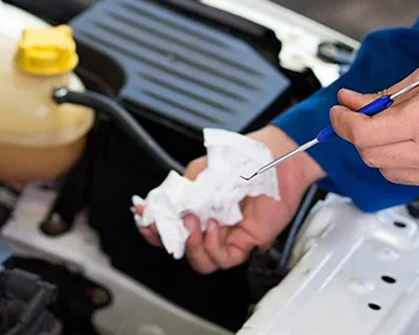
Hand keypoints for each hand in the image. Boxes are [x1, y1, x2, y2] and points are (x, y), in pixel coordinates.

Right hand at [136, 125, 324, 273]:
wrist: (273, 159)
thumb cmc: (243, 158)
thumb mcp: (201, 171)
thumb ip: (181, 191)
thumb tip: (162, 205)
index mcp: (198, 204)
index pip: (171, 225)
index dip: (155, 228)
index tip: (145, 220)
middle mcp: (210, 221)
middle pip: (182, 247)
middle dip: (167, 240)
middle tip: (162, 227)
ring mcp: (227, 233)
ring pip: (200, 259)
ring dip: (191, 245)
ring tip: (193, 223)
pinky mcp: (245, 242)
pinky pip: (222, 258)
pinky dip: (212, 245)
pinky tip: (213, 227)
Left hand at [329, 62, 418, 195]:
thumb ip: (384, 94)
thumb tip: (353, 101)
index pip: (363, 134)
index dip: (343, 122)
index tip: (340, 112)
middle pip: (371, 156)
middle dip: (359, 135)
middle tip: (360, 117)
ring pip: (389, 172)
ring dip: (380, 151)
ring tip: (392, 128)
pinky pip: (414, 179)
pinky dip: (405, 162)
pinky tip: (416, 143)